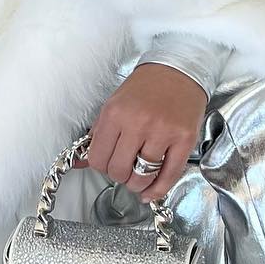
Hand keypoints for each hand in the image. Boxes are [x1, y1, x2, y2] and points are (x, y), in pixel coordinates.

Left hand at [77, 64, 206, 202]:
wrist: (178, 71)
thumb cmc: (146, 88)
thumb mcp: (114, 104)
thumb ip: (98, 134)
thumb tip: (80, 161)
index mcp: (115, 114)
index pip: (98, 158)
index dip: (100, 166)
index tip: (107, 163)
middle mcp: (138, 123)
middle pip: (118, 170)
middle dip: (119, 175)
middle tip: (124, 168)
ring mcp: (163, 132)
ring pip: (142, 176)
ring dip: (137, 183)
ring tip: (138, 176)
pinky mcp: (184, 140)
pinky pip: (169, 175)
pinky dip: (157, 190)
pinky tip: (150, 192)